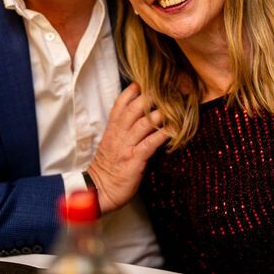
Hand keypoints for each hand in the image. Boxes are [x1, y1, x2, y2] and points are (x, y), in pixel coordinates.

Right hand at [87, 82, 167, 213]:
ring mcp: (126, 147)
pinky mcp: (134, 160)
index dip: (132, 92)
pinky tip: (174, 130)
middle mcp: (118, 135)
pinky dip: (162, 135)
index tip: (144, 82)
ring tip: (174, 106)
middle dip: (150, 97)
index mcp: (112, 130)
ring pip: (143, 123)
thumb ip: (123, 131)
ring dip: (160, 114)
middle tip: (166, 89)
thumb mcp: (111, 145)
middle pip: (134, 109)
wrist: (98, 191)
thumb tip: (141, 118)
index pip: (120, 105)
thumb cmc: (108, 169)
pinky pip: (150, 144)